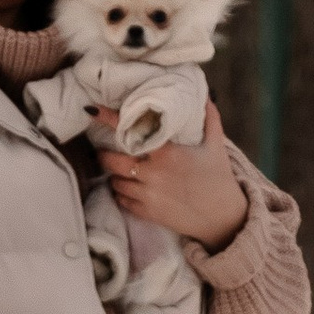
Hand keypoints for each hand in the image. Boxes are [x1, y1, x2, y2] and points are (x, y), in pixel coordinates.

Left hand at [89, 100, 249, 246]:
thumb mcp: (216, 145)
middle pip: (111, 160)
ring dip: (113, 173)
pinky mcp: (147, 213)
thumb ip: (209, 118)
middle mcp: (152, 174)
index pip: (130, 131)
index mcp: (166, 153)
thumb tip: (204, 95)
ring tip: (119, 168)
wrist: (222, 218)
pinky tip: (129, 186)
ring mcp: (147, 195)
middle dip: (104, 153)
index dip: (108, 119)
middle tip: (104, 147)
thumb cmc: (219, 178)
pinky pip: (121, 200)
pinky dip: (121, 192)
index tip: (92, 110)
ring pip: (114, 181)